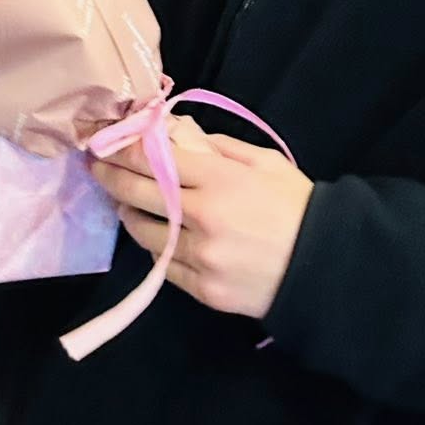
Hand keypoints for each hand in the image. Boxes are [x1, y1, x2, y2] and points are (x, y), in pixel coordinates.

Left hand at [93, 133, 313, 321]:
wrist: (327, 268)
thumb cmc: (297, 206)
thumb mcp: (264, 162)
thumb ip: (218, 146)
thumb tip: (176, 134)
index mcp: (219, 179)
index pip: (152, 158)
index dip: (122, 148)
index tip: (105, 142)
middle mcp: (203, 216)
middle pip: (138, 191)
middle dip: (110, 176)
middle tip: (96, 167)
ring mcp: (201, 257)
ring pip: (144, 232)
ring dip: (127, 214)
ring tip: (122, 203)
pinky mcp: (204, 290)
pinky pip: (164, 266)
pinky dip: (154, 247)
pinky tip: (151, 235)